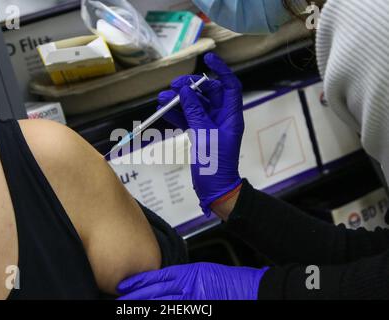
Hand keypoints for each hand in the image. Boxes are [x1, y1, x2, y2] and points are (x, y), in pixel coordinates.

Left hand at [117, 262, 268, 299]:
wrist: (254, 291)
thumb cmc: (232, 283)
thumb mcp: (204, 274)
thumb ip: (184, 278)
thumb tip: (162, 285)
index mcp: (191, 273)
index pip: (159, 277)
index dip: (140, 282)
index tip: (125, 286)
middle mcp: (191, 285)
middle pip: (158, 291)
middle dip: (137, 297)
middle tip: (120, 298)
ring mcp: (196, 297)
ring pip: (164, 303)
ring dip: (145, 305)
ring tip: (129, 306)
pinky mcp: (201, 305)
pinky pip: (178, 309)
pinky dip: (164, 308)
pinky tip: (151, 308)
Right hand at [158, 53, 243, 216]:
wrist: (215, 188)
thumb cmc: (216, 164)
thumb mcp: (205, 135)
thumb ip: (195, 111)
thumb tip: (185, 91)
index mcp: (231, 116)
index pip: (229, 85)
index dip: (221, 70)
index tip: (207, 58)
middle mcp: (222, 118)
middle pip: (208, 94)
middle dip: (191, 87)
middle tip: (174, 86)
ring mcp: (210, 126)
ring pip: (195, 106)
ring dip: (179, 101)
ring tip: (162, 98)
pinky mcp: (200, 134)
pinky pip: (189, 119)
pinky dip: (178, 114)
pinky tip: (165, 111)